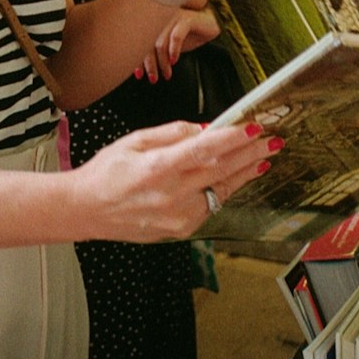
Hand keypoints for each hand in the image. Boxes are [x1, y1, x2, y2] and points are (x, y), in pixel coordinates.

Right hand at [73, 119, 282, 242]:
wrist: (86, 210)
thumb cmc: (106, 173)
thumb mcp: (133, 141)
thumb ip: (169, 134)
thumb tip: (201, 129)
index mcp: (158, 168)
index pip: (204, 151)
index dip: (232, 139)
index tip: (252, 128)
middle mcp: (171, 195)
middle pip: (220, 171)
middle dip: (249, 154)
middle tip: (271, 141)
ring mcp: (177, 216)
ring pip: (220, 191)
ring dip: (244, 173)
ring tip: (262, 158)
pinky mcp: (179, 230)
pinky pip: (209, 206)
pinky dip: (223, 190)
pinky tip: (235, 178)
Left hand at [139, 6, 219, 82]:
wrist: (211, 23)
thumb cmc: (190, 33)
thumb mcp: (171, 45)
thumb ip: (158, 51)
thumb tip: (144, 68)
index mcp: (154, 22)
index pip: (140, 43)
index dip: (137, 59)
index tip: (138, 74)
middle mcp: (160, 18)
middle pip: (147, 43)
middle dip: (149, 64)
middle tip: (153, 78)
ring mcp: (172, 17)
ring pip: (160, 43)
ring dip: (162, 62)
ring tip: (167, 74)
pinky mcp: (186, 19)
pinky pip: (176, 37)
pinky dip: (174, 50)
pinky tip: (174, 61)